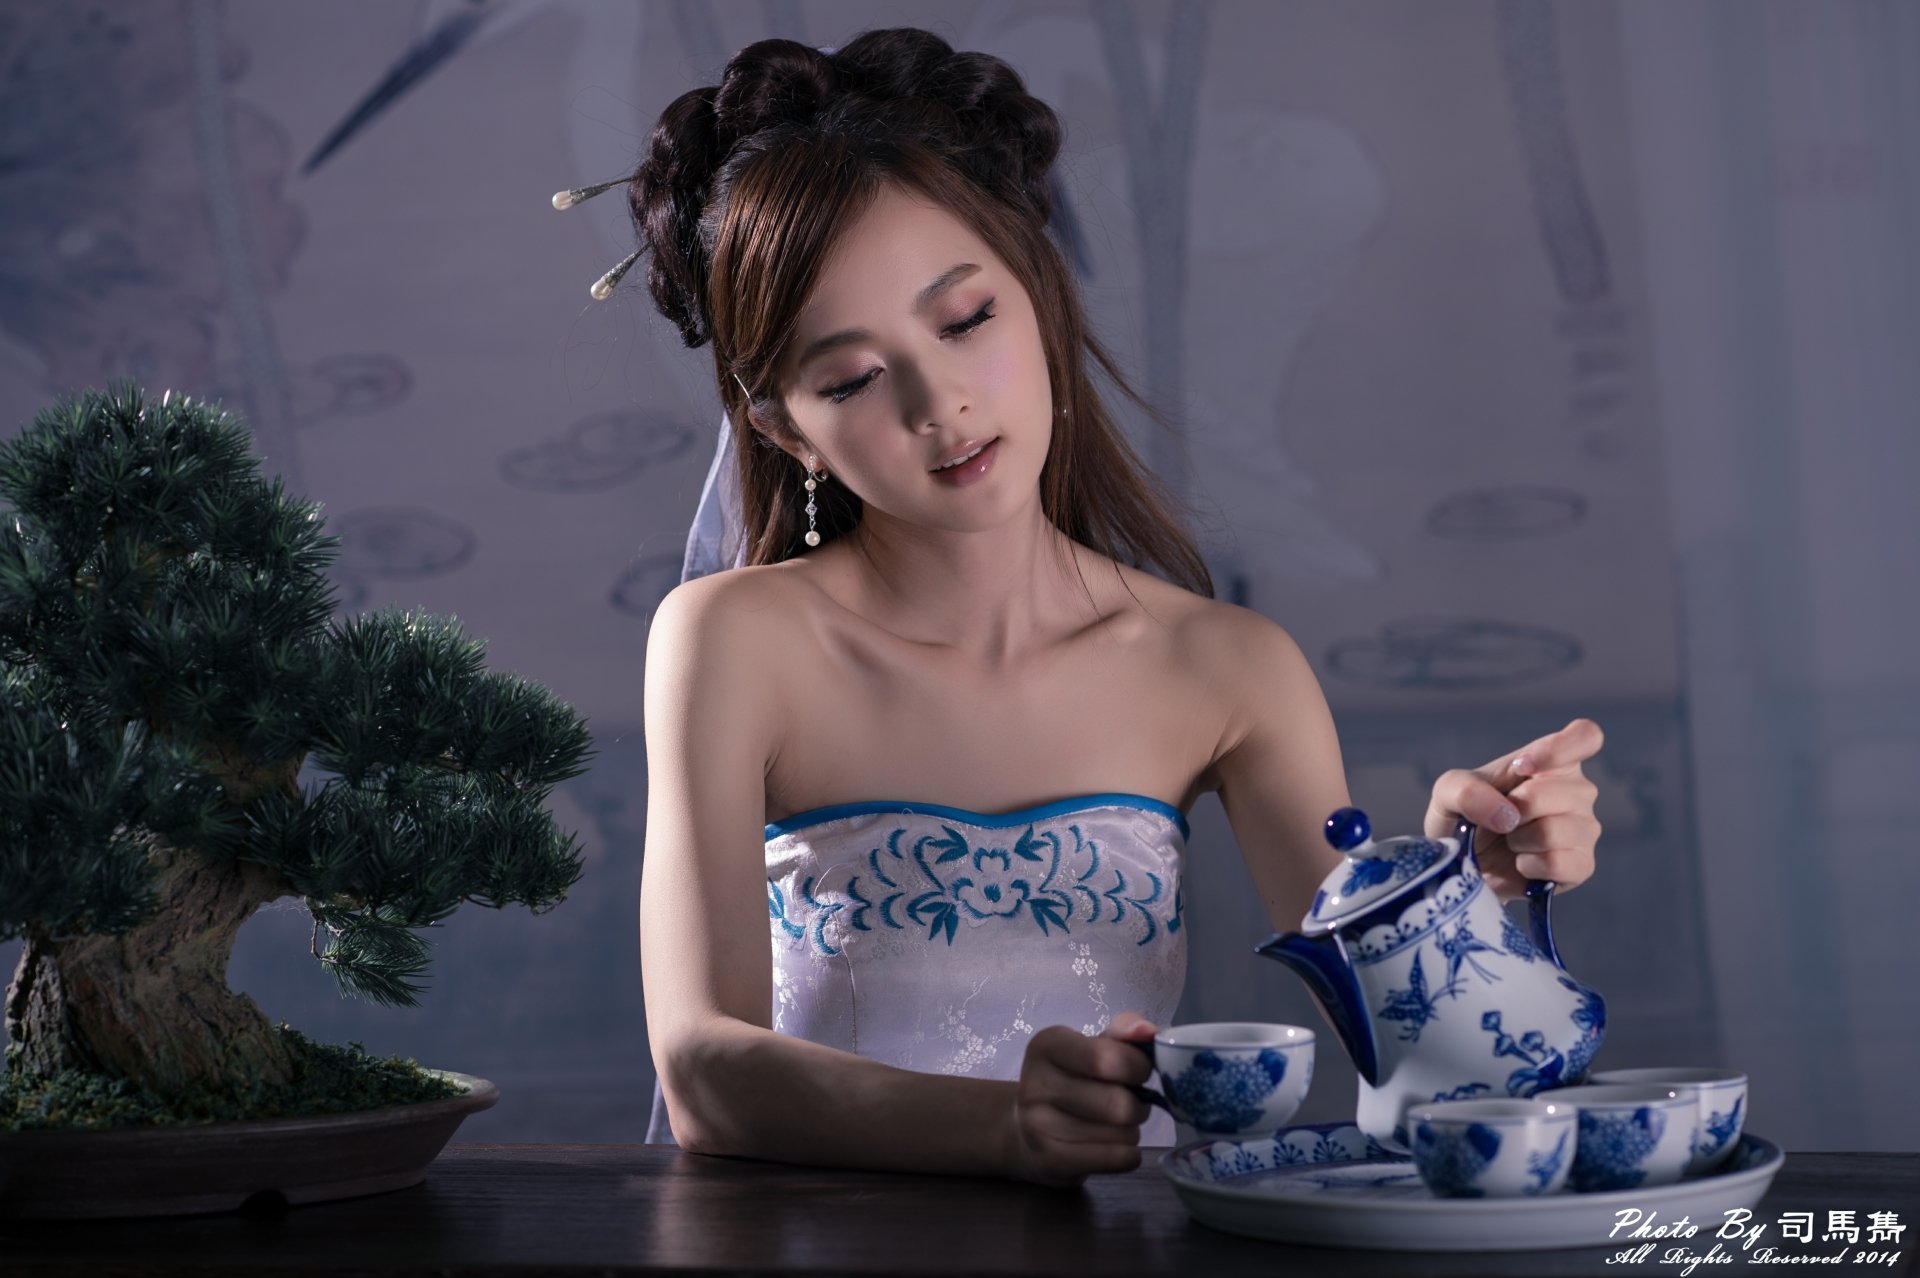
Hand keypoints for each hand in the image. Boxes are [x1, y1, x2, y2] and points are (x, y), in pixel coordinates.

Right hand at [1004, 1012, 1156, 1186]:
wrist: (1023, 1130)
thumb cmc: (1070, 1080)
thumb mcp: (1091, 1047)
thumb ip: (1124, 1032)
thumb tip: (1149, 1032)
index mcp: (1047, 1045)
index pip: (1106, 1058)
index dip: (1138, 1067)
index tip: (1140, 1071)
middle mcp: (1036, 1084)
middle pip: (1119, 1103)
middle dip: (1139, 1105)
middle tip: (1131, 1103)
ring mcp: (1038, 1125)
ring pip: (1121, 1134)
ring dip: (1131, 1131)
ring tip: (1114, 1125)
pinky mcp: (1050, 1160)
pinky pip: (1117, 1159)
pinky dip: (1129, 1155)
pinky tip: (1114, 1147)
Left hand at [1424, 718, 1603, 900]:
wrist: (1466, 866)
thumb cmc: (1465, 818)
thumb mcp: (1449, 792)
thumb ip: (1465, 790)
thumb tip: (1506, 814)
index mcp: (1554, 761)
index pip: (1585, 736)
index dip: (1555, 751)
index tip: (1522, 767)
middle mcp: (1578, 791)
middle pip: (1554, 792)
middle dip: (1514, 809)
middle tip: (1503, 819)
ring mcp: (1585, 829)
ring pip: (1555, 831)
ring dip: (1519, 840)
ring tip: (1512, 841)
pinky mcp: (1582, 865)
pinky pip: (1559, 863)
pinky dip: (1529, 865)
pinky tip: (1523, 862)